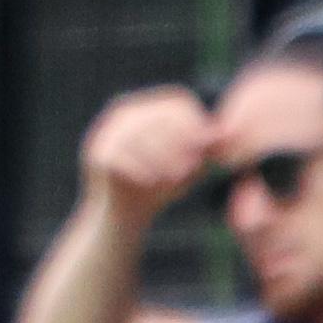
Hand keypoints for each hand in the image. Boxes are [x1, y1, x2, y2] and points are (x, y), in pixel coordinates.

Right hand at [78, 85, 220, 221]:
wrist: (119, 217)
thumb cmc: (159, 187)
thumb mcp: (188, 166)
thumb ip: (205, 149)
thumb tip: (224, 135)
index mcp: (147, 110)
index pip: (178, 105)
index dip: (197, 127)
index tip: (204, 153)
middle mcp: (122, 115)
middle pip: (161, 118)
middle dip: (180, 145)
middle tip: (190, 170)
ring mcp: (106, 133)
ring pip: (143, 138)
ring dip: (164, 161)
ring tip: (175, 179)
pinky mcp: (98, 155)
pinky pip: (127, 158)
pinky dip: (144, 172)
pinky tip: (152, 184)